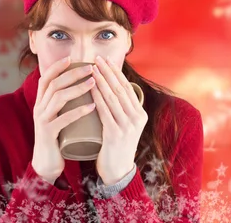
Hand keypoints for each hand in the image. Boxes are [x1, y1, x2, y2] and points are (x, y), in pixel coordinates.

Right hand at [31, 56, 97, 183]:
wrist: (47, 163)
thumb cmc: (58, 137)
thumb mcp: (60, 115)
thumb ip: (66, 102)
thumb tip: (85, 84)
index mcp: (41, 102)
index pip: (46, 78)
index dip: (57, 67)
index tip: (72, 58)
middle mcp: (39, 108)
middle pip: (54, 84)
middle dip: (73, 73)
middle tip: (91, 68)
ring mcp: (42, 121)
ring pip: (58, 98)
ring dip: (77, 88)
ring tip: (94, 83)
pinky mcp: (48, 134)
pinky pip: (63, 119)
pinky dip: (78, 111)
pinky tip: (91, 106)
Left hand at [91, 55, 147, 184]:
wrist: (117, 171)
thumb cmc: (116, 146)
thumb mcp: (125, 126)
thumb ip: (121, 110)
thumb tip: (111, 90)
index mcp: (140, 114)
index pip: (128, 88)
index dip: (116, 72)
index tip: (106, 60)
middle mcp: (137, 119)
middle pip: (121, 90)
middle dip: (108, 72)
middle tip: (97, 58)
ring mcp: (127, 127)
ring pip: (113, 98)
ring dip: (101, 81)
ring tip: (91, 69)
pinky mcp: (115, 134)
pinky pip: (105, 112)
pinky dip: (97, 98)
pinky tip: (90, 89)